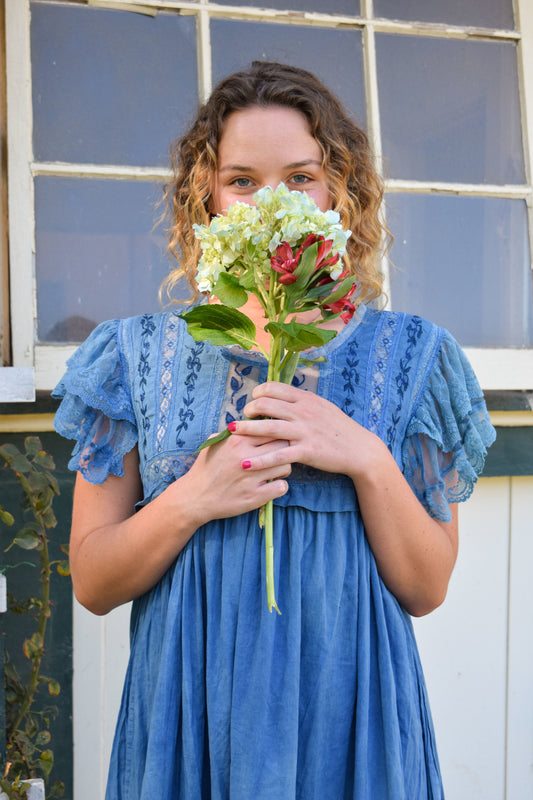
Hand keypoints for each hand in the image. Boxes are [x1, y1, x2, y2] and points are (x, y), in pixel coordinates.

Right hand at [180, 429, 290, 527]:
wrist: (195, 497)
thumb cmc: (206, 468)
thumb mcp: (215, 443)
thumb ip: (235, 432)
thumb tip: (254, 422)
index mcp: (237, 440)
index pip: (271, 428)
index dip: (277, 433)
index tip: (276, 439)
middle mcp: (246, 457)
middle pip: (283, 445)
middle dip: (284, 449)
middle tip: (280, 454)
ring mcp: (251, 478)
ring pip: (286, 466)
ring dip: (283, 468)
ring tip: (275, 471)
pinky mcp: (255, 496)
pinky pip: (282, 487)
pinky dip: (280, 486)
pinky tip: (272, 485)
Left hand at [231, 381, 380, 477]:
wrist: (360, 449)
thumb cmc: (338, 428)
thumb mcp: (321, 407)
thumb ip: (300, 401)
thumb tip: (279, 396)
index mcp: (305, 398)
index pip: (272, 388)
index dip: (256, 394)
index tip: (251, 403)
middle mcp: (303, 412)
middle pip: (265, 404)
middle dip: (247, 410)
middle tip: (240, 418)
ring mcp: (305, 431)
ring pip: (267, 427)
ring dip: (245, 429)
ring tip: (231, 432)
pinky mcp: (307, 451)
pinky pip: (278, 455)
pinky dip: (260, 460)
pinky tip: (246, 464)